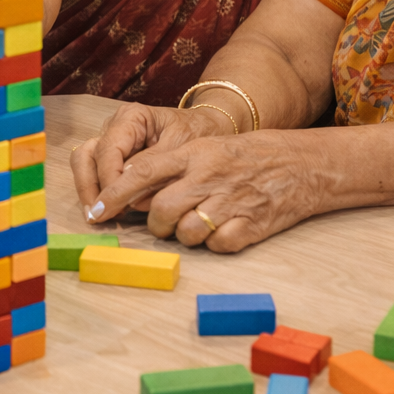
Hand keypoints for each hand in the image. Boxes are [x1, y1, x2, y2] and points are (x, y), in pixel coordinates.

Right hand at [71, 102, 234, 215]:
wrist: (207, 128)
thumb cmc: (196, 134)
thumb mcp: (181, 148)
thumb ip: (154, 170)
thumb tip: (131, 198)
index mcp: (131, 117)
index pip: (109, 150)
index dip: (109, 180)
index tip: (115, 207)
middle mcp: (114, 126)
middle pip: (87, 154)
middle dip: (89, 186)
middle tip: (97, 215)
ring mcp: (111, 141)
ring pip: (83, 161)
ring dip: (88, 189)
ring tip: (97, 216)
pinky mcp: (113, 156)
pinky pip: (94, 171)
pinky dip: (96, 190)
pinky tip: (106, 211)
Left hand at [81, 130, 323, 252]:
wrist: (297, 163)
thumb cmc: (240, 156)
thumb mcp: (203, 147)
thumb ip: (167, 165)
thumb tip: (127, 187)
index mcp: (193, 153)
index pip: (142, 171)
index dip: (114, 193)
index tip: (96, 211)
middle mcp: (208, 176)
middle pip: (161, 210)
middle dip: (155, 224)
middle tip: (161, 223)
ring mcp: (230, 202)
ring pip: (186, 233)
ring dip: (183, 235)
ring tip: (194, 224)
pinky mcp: (251, 226)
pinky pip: (216, 246)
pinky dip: (212, 244)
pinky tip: (219, 231)